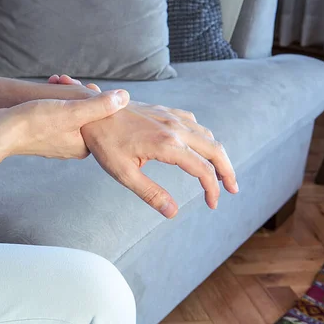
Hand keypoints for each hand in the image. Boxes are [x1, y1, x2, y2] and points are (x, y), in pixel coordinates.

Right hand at [0, 90, 129, 159]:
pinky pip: (57, 112)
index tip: (87, 86)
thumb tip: (125, 97)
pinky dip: (54, 98)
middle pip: (87, 113)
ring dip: (66, 92)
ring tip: (55, 80)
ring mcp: (57, 140)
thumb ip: (100, 106)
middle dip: (79, 93)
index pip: (101, 119)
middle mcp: (73, 146)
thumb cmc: (34, 123)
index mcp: (84, 146)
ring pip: (71, 110)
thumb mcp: (71, 112)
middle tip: (67, 81)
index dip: (97, 98)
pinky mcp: (43, 132)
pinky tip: (48, 86)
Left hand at [49, 74, 237, 217]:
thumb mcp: (124, 173)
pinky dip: (204, 138)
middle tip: (233, 189)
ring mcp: (170, 116)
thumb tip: (173, 213)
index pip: (203, 170)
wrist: (90, 113)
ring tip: (219, 173)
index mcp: (168, 144)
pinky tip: (198, 147)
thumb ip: (151, 193)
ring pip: (206, 134)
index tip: (212, 204)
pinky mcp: (164, 110)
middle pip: (214, 149)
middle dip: (227, 171)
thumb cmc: (104, 143)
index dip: (213, 189)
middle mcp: (175, 127)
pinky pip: (193, 123)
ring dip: (217, 154)